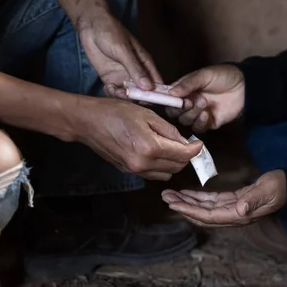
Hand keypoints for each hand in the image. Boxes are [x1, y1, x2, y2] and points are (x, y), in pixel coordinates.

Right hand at [72, 98, 202, 180]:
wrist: (88, 123)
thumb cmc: (115, 112)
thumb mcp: (147, 114)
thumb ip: (168, 130)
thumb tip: (184, 142)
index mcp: (150, 147)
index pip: (182, 155)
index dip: (195, 149)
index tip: (198, 143)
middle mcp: (143, 164)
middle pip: (177, 167)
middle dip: (185, 156)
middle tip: (186, 143)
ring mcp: (135, 170)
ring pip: (166, 174)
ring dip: (173, 163)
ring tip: (171, 147)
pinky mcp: (129, 172)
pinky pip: (153, 174)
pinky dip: (160, 166)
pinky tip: (157, 152)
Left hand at [78, 13, 161, 97]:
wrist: (90, 25)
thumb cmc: (111, 32)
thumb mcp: (124, 51)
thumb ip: (136, 69)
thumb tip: (149, 88)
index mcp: (146, 64)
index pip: (157, 83)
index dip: (158, 95)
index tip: (154, 103)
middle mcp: (137, 73)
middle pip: (143, 93)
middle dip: (138, 99)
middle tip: (129, 97)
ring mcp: (123, 76)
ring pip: (128, 95)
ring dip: (124, 97)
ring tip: (116, 91)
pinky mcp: (110, 79)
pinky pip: (114, 92)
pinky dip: (112, 94)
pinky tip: (108, 88)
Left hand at [161, 170, 286, 226]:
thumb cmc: (280, 188)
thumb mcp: (268, 191)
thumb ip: (254, 200)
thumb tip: (240, 210)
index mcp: (239, 215)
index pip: (209, 216)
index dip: (190, 211)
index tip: (174, 204)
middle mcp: (233, 215)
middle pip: (202, 215)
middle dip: (183, 207)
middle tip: (166, 198)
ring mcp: (232, 209)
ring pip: (204, 208)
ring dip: (187, 202)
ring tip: (170, 195)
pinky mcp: (233, 201)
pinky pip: (211, 202)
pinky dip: (198, 197)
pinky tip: (187, 193)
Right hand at [166, 65, 245, 132]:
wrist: (245, 86)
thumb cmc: (224, 76)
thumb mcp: (204, 75)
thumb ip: (187, 84)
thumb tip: (171, 92)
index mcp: (185, 90)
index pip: (170, 98)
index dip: (168, 100)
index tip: (172, 100)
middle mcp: (189, 102)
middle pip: (175, 112)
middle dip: (180, 109)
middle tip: (189, 102)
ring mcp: (198, 113)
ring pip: (185, 121)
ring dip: (192, 114)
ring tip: (203, 102)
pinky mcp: (209, 123)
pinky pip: (198, 128)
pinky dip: (200, 122)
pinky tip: (207, 114)